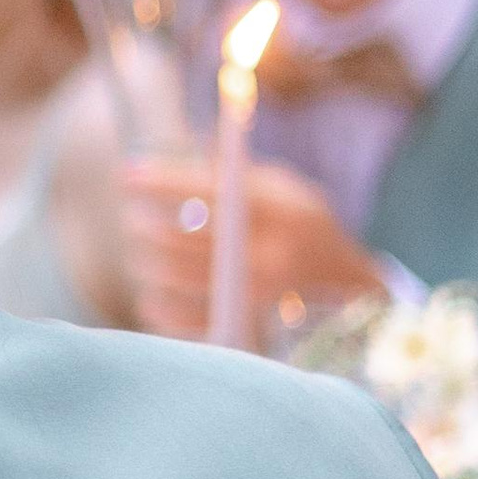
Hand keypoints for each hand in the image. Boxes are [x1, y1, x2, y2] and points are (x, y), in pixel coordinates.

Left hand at [118, 152, 385, 343]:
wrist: (350, 291)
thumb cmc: (302, 226)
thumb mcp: (282, 188)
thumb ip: (233, 171)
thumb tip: (178, 149)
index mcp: (282, 211)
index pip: (209, 191)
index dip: (162, 181)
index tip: (127, 173)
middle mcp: (271, 255)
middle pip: (182, 239)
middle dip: (145, 226)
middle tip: (132, 219)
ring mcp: (259, 297)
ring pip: (174, 279)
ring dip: (147, 263)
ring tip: (142, 254)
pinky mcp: (248, 328)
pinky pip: (184, 321)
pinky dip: (159, 307)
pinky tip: (153, 294)